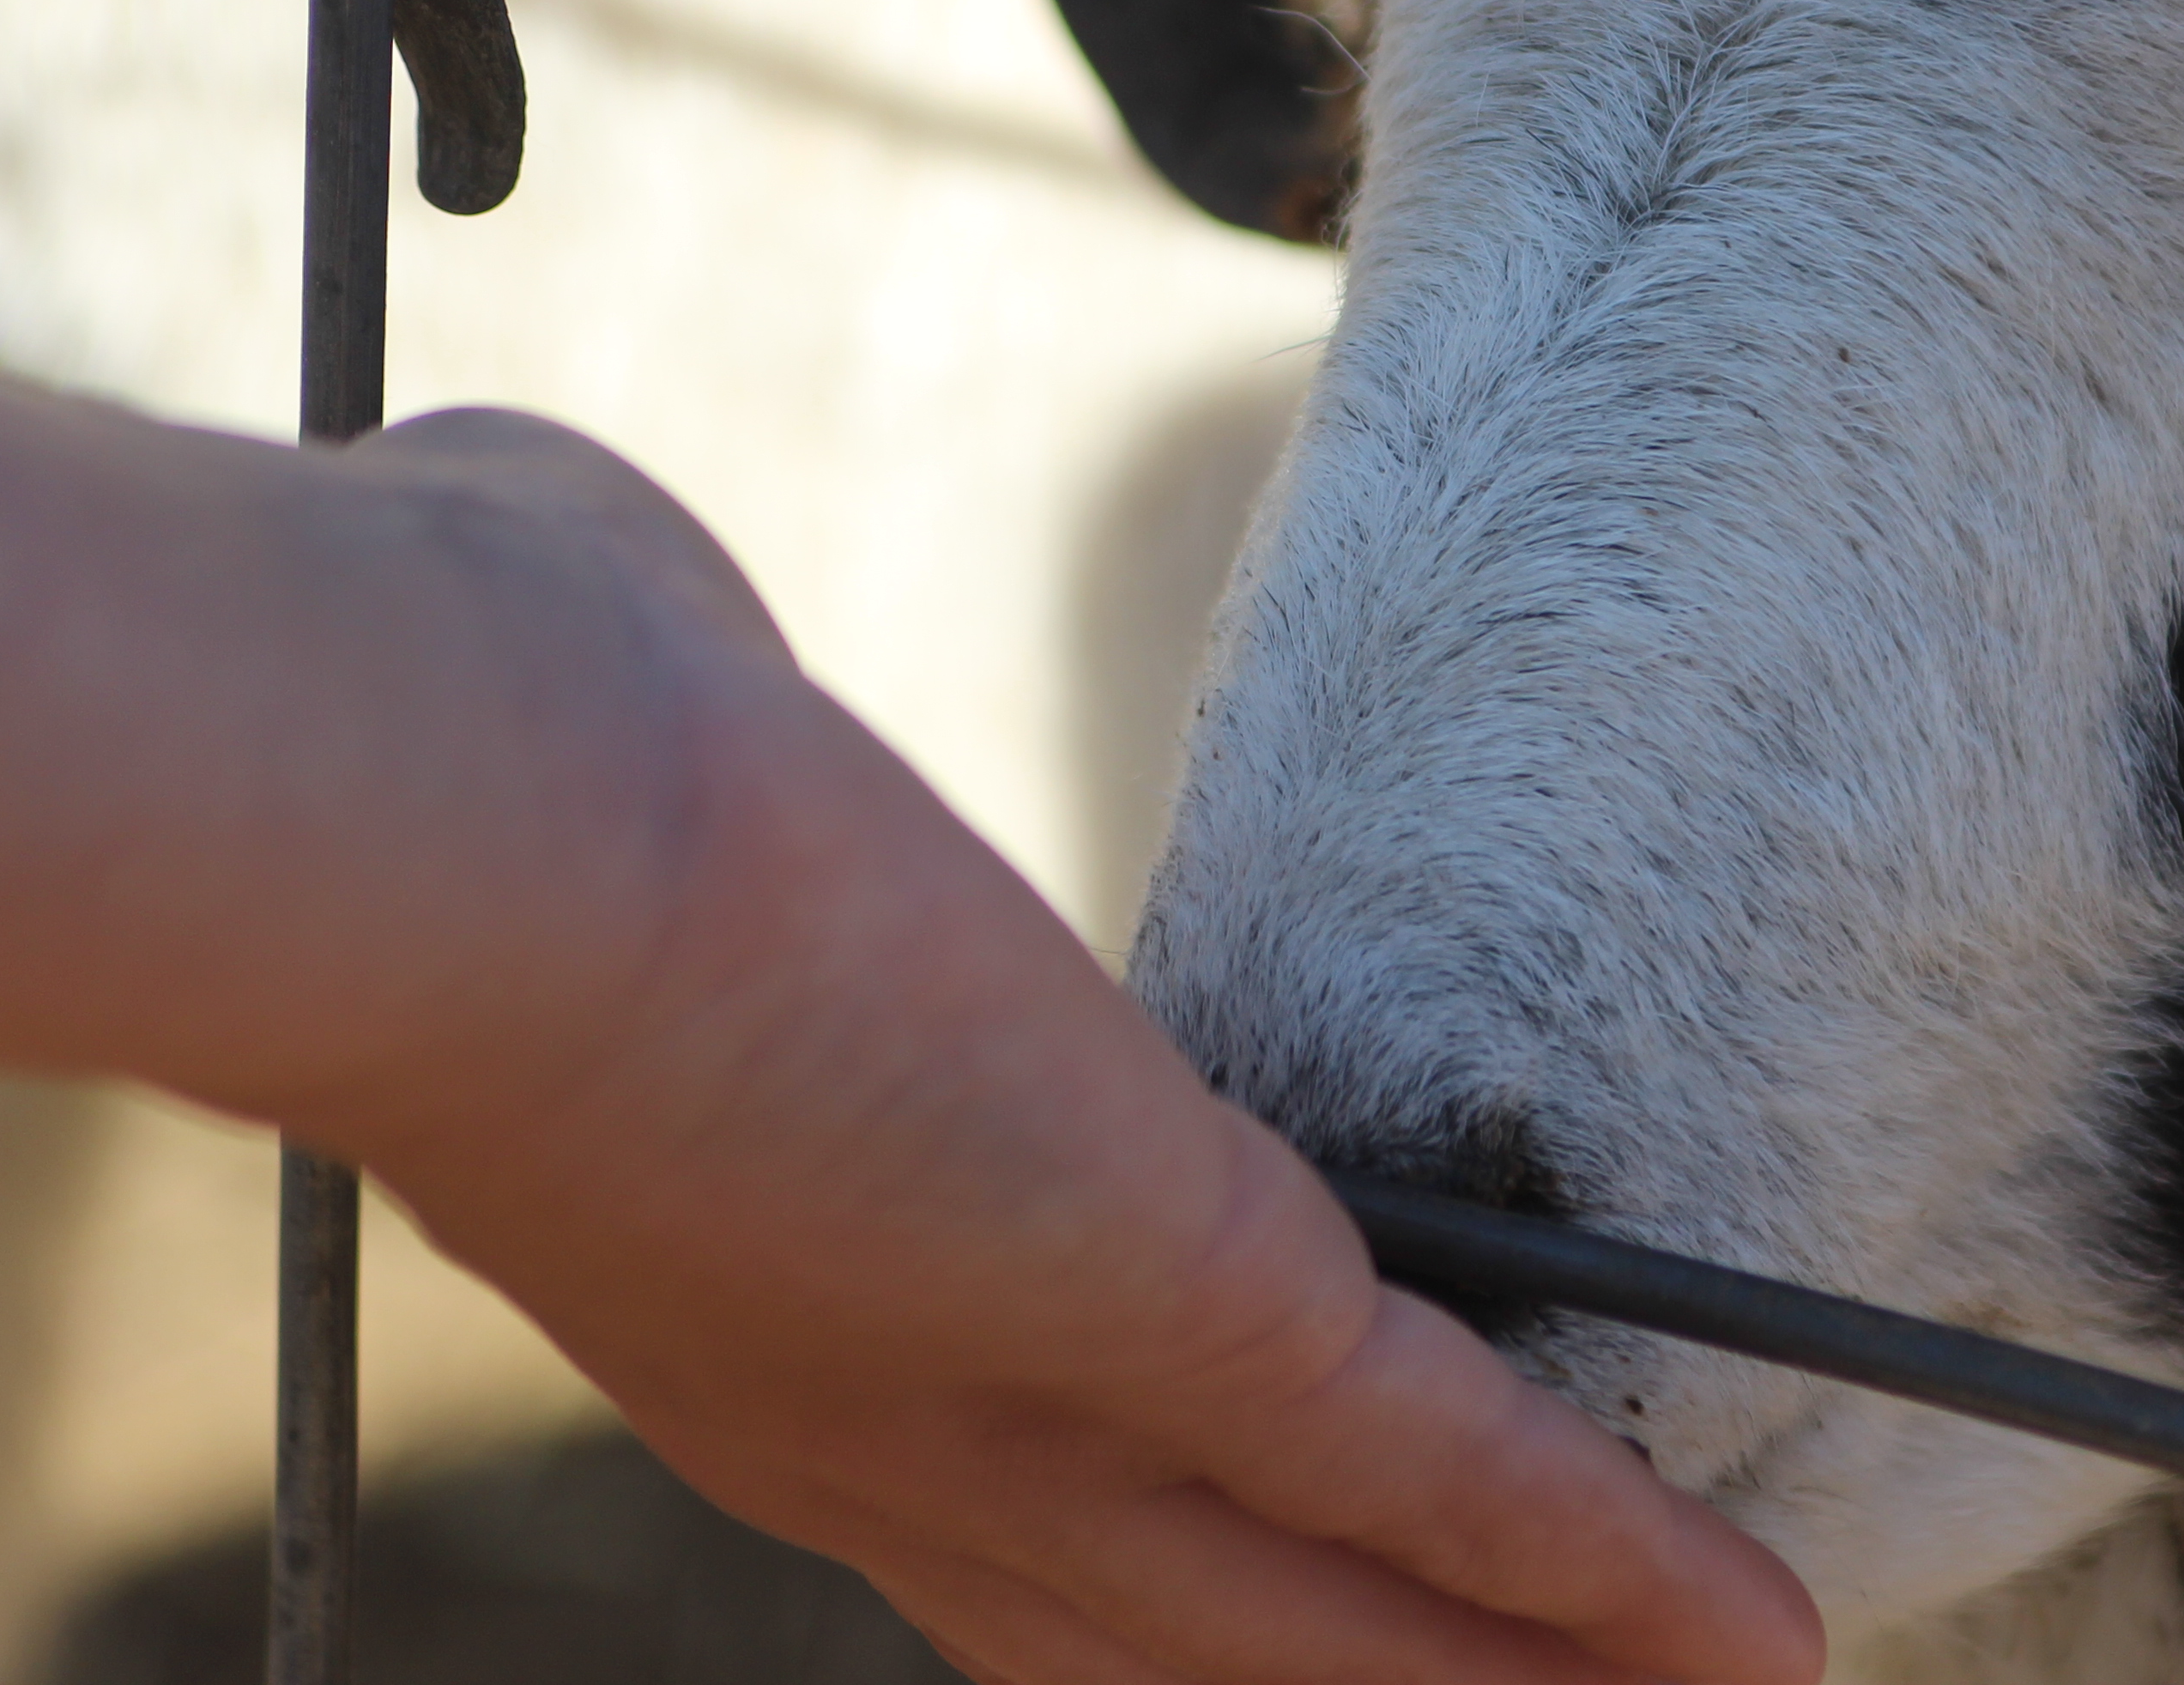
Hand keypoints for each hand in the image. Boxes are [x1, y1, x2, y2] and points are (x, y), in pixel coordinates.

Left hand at [305, 411, 1824, 1684]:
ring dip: (1523, 1674)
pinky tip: (1739, 1631)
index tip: (1264, 1576)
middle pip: (1185, 1644)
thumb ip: (669, 728)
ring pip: (1335, 1616)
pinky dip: (1600, 1568)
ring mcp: (1038, 1391)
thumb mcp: (597, 779)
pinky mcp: (1176, 1308)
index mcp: (747, 1326)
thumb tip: (640, 607)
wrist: (444, 820)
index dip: (1142, 1575)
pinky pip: (1445, 1479)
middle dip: (1375, 1683)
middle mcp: (888, 1428)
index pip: (990, 1519)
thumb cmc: (465, 737)